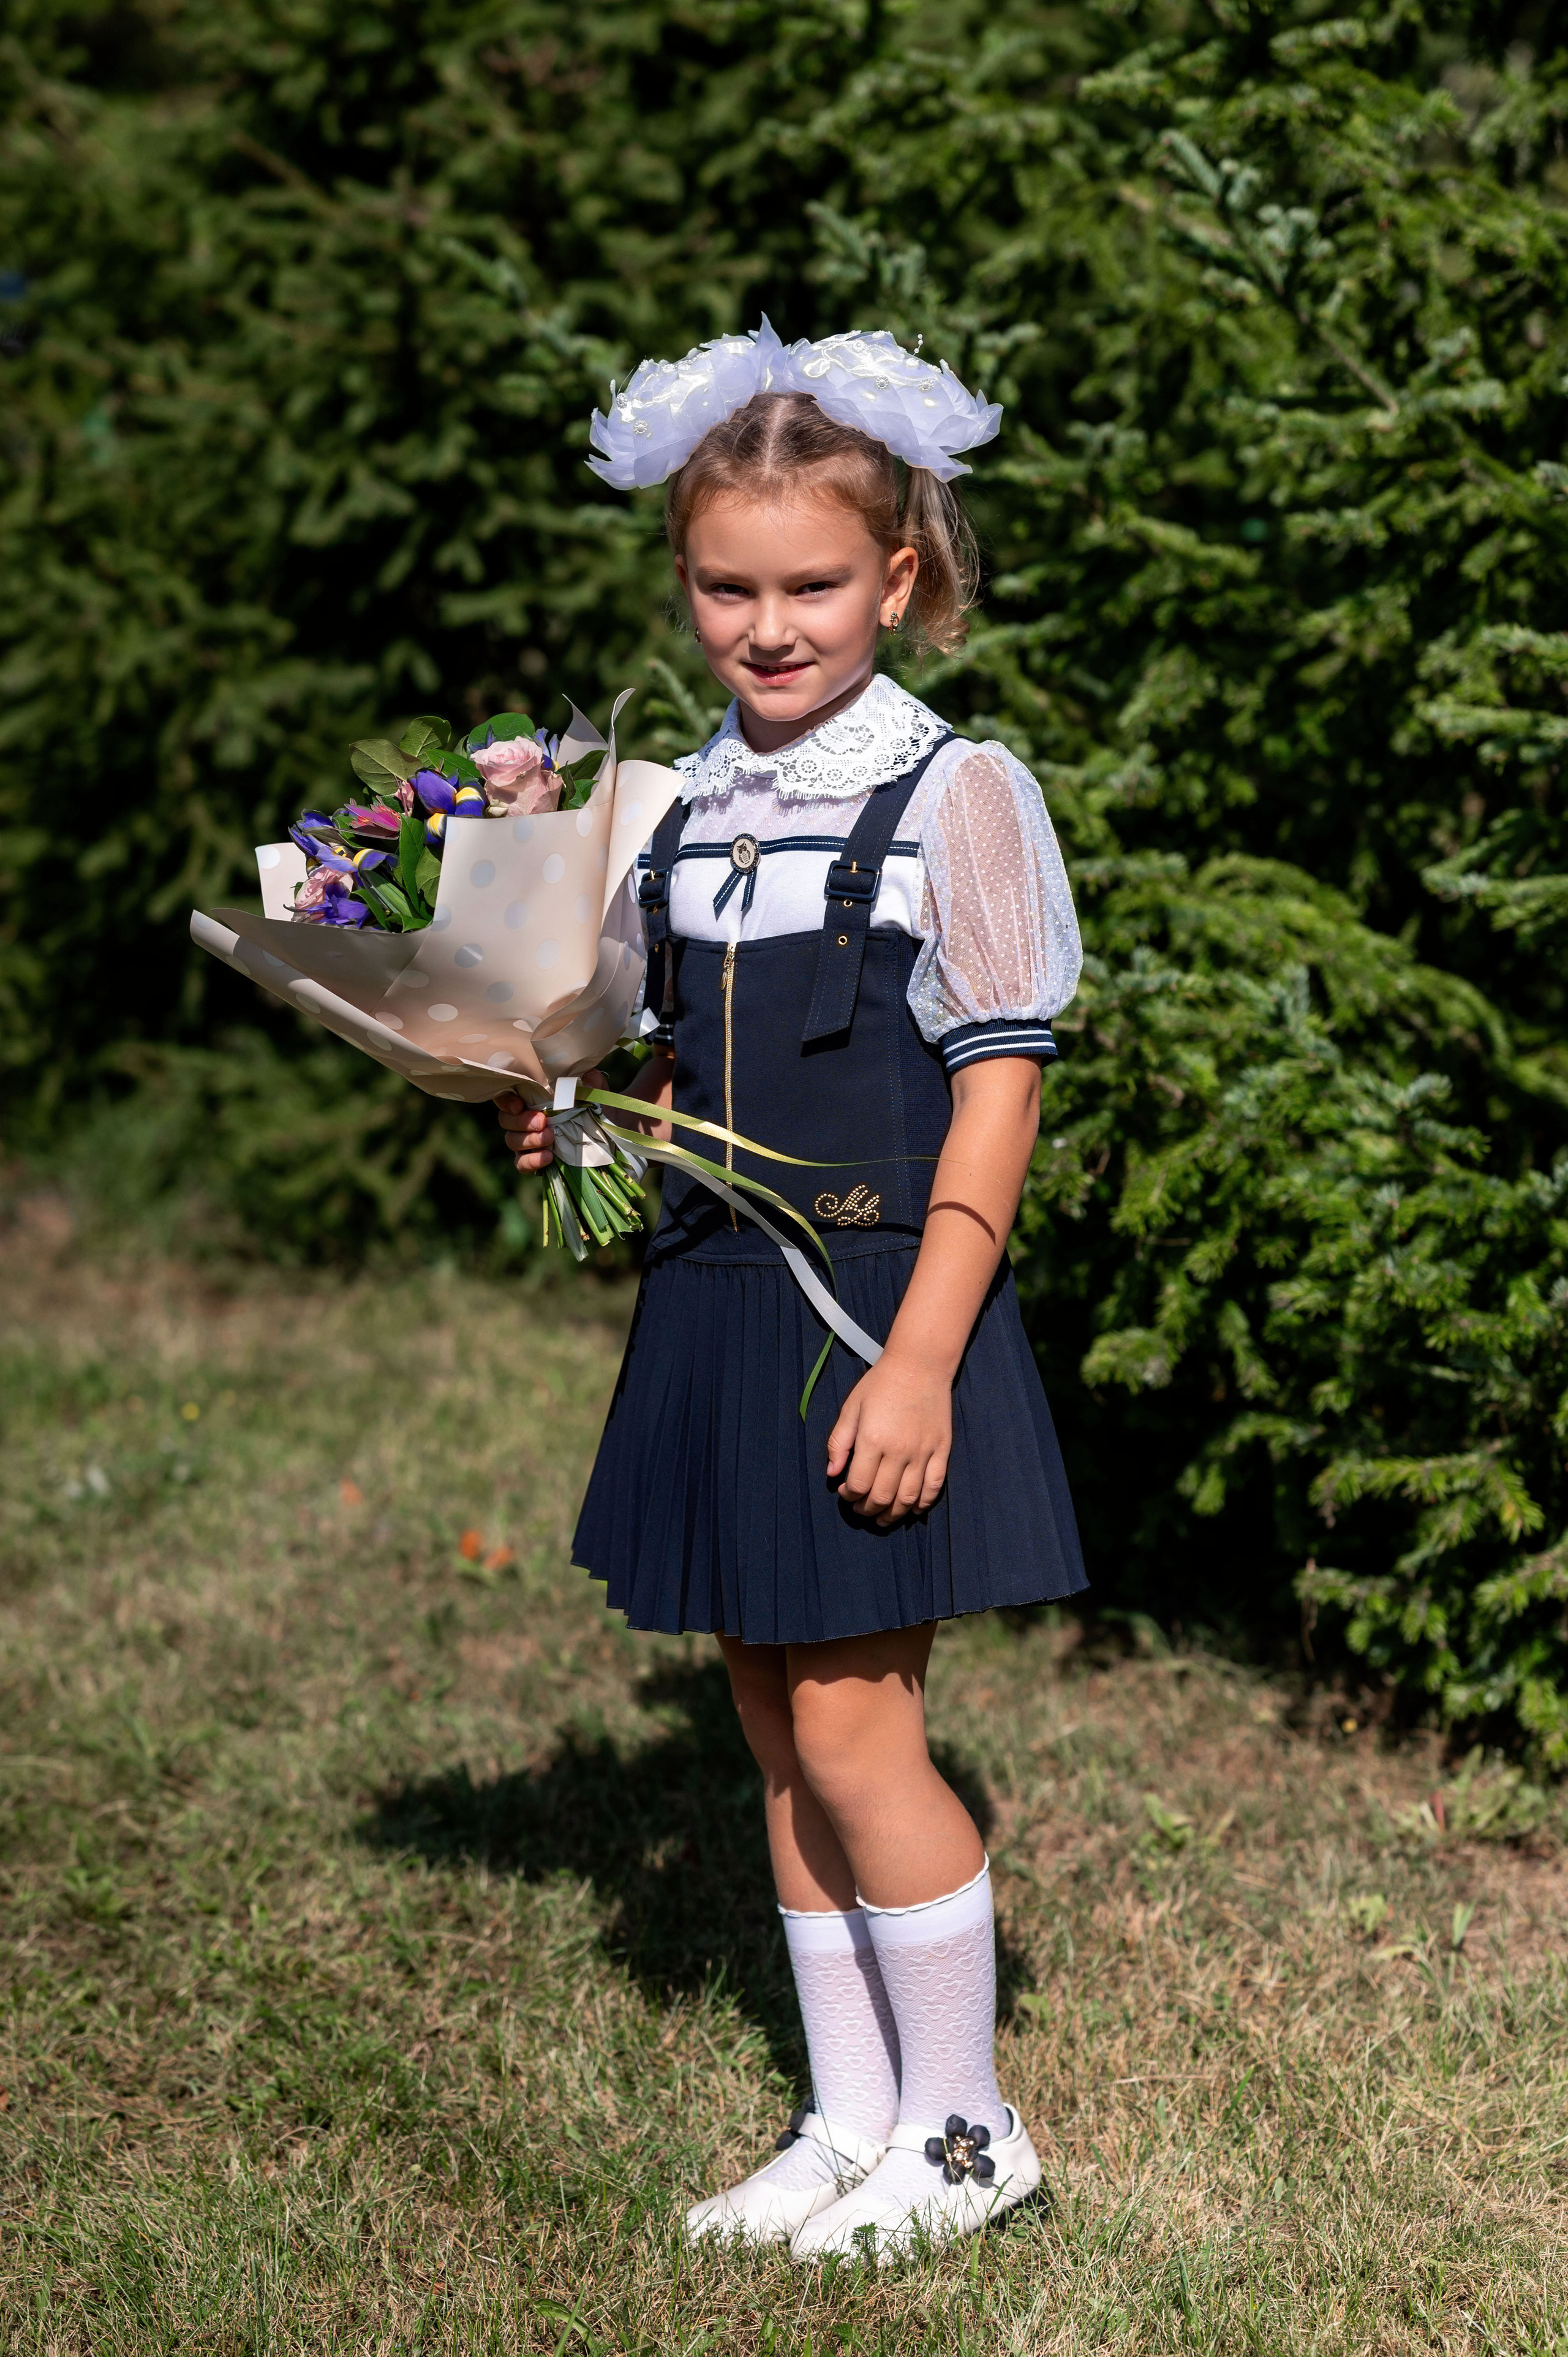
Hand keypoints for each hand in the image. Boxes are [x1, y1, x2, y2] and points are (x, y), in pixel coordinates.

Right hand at [495, 1072, 605, 1171]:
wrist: (606, 1139)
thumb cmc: (594, 1110)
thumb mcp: (595, 1092)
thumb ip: (590, 1081)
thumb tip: (585, 1078)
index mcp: (532, 1099)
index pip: (506, 1096)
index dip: (506, 1101)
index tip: (519, 1105)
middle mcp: (524, 1119)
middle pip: (506, 1120)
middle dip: (522, 1121)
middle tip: (543, 1122)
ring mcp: (526, 1141)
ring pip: (512, 1140)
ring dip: (529, 1140)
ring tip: (549, 1138)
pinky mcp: (533, 1161)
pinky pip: (521, 1163)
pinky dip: (532, 1161)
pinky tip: (548, 1157)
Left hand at [826, 1350, 951, 1526]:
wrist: (920, 1365)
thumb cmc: (881, 1384)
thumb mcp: (851, 1408)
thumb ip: (839, 1442)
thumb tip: (832, 1473)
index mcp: (872, 1440)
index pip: (859, 1484)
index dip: (849, 1495)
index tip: (845, 1492)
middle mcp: (898, 1451)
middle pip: (882, 1496)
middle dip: (867, 1509)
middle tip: (861, 1509)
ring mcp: (923, 1452)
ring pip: (908, 1498)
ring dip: (893, 1514)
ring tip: (883, 1518)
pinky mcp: (941, 1450)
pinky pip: (934, 1486)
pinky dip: (923, 1503)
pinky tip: (913, 1509)